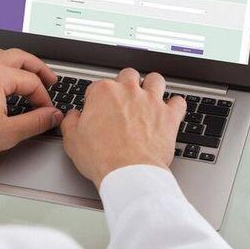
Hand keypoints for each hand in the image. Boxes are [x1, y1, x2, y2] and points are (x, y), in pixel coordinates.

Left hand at [0, 46, 61, 175]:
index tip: (47, 111)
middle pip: (20, 57)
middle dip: (38, 69)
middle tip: (50, 80)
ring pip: (0, 52)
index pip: (32, 81)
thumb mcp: (7, 133)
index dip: (44, 97)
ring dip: (17, 60)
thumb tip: (52, 115)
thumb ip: (36, 122)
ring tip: (26, 71)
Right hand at [61, 68, 185, 187]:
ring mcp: (150, 101)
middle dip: (126, 84)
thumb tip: (73, 116)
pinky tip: (171, 111)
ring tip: (148, 97)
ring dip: (152, 86)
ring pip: (155, 79)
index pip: (98, 86)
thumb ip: (71, 122)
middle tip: (123, 99)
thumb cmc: (102, 158)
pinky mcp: (168, 116)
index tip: (97, 110)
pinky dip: (176, 105)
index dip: (97, 99)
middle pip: (128, 75)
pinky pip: (178, 102)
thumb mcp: (72, 140)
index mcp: (103, 93)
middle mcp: (128, 91)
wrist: (128, 173)